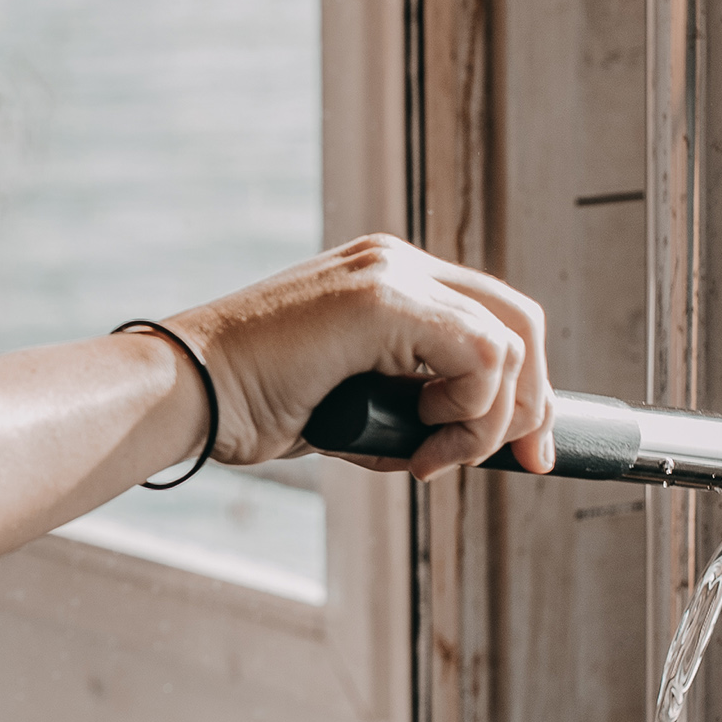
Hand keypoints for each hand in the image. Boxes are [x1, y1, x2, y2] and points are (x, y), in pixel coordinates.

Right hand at [174, 234, 553, 480]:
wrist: (188, 394)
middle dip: (533, 402)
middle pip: (520, 320)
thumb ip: (411, 402)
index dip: (525, 386)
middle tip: (524, 460)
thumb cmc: (254, 405)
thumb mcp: (355, 402)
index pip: (493, 317)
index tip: (524, 450)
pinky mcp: (384, 298)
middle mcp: (396, 261)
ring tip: (423, 455)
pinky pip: (482, 355)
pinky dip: (467, 415)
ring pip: (507, 344)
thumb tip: (476, 441)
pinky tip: (415, 441)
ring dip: (483, 422)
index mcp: (388, 277)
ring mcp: (390, 272)